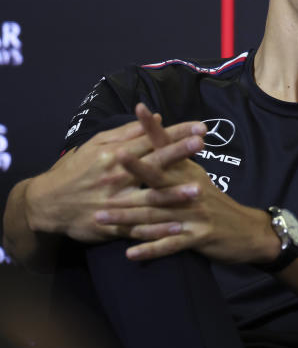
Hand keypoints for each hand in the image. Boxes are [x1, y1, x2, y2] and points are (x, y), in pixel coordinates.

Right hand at [24, 110, 206, 242]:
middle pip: (152, 164)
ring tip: (198, 190)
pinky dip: (158, 230)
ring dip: (174, 195)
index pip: (150, 140)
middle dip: (177, 153)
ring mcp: (114, 203)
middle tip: (201, 145)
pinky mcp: (111, 226)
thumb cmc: (76, 169)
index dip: (175, 132)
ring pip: (148, 198)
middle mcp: (116, 177)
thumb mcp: (96, 145)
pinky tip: (179, 227)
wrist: (45, 203)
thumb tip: (157, 118)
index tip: (200, 127)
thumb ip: (128, 133)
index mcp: (113, 155)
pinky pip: (138, 228)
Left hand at [94, 104, 278, 264]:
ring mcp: (195, 214)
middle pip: (161, 177)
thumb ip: (179, 163)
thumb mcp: (200, 179)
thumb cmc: (216, 204)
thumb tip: (160, 140)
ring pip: (157, 214)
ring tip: (101, 216)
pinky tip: (130, 253)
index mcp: (190, 173)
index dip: (154, 129)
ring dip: (128, 216)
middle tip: (116, 156)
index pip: (170, 146)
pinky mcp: (199, 237)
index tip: (140, 108)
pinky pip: (170, 244)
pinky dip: (150, 249)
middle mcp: (192, 189)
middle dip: (138, 167)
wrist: (248, 231)